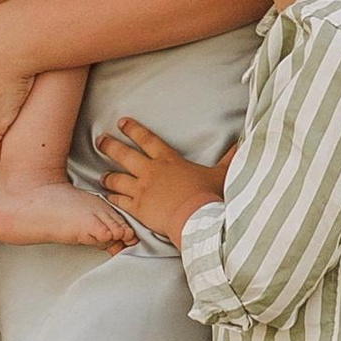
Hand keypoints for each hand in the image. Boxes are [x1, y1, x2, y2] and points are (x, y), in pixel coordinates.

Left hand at [95, 119, 229, 247]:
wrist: (195, 218)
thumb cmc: (207, 195)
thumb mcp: (220, 174)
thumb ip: (228, 159)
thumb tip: (241, 144)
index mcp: (168, 160)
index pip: (146, 139)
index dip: (132, 129)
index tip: (121, 122)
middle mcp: (150, 171)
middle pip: (124, 155)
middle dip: (110, 146)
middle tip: (99, 140)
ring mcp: (141, 190)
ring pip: (117, 179)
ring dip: (108, 176)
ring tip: (101, 175)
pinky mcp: (138, 208)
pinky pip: (120, 201)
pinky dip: (112, 198)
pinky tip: (107, 196)